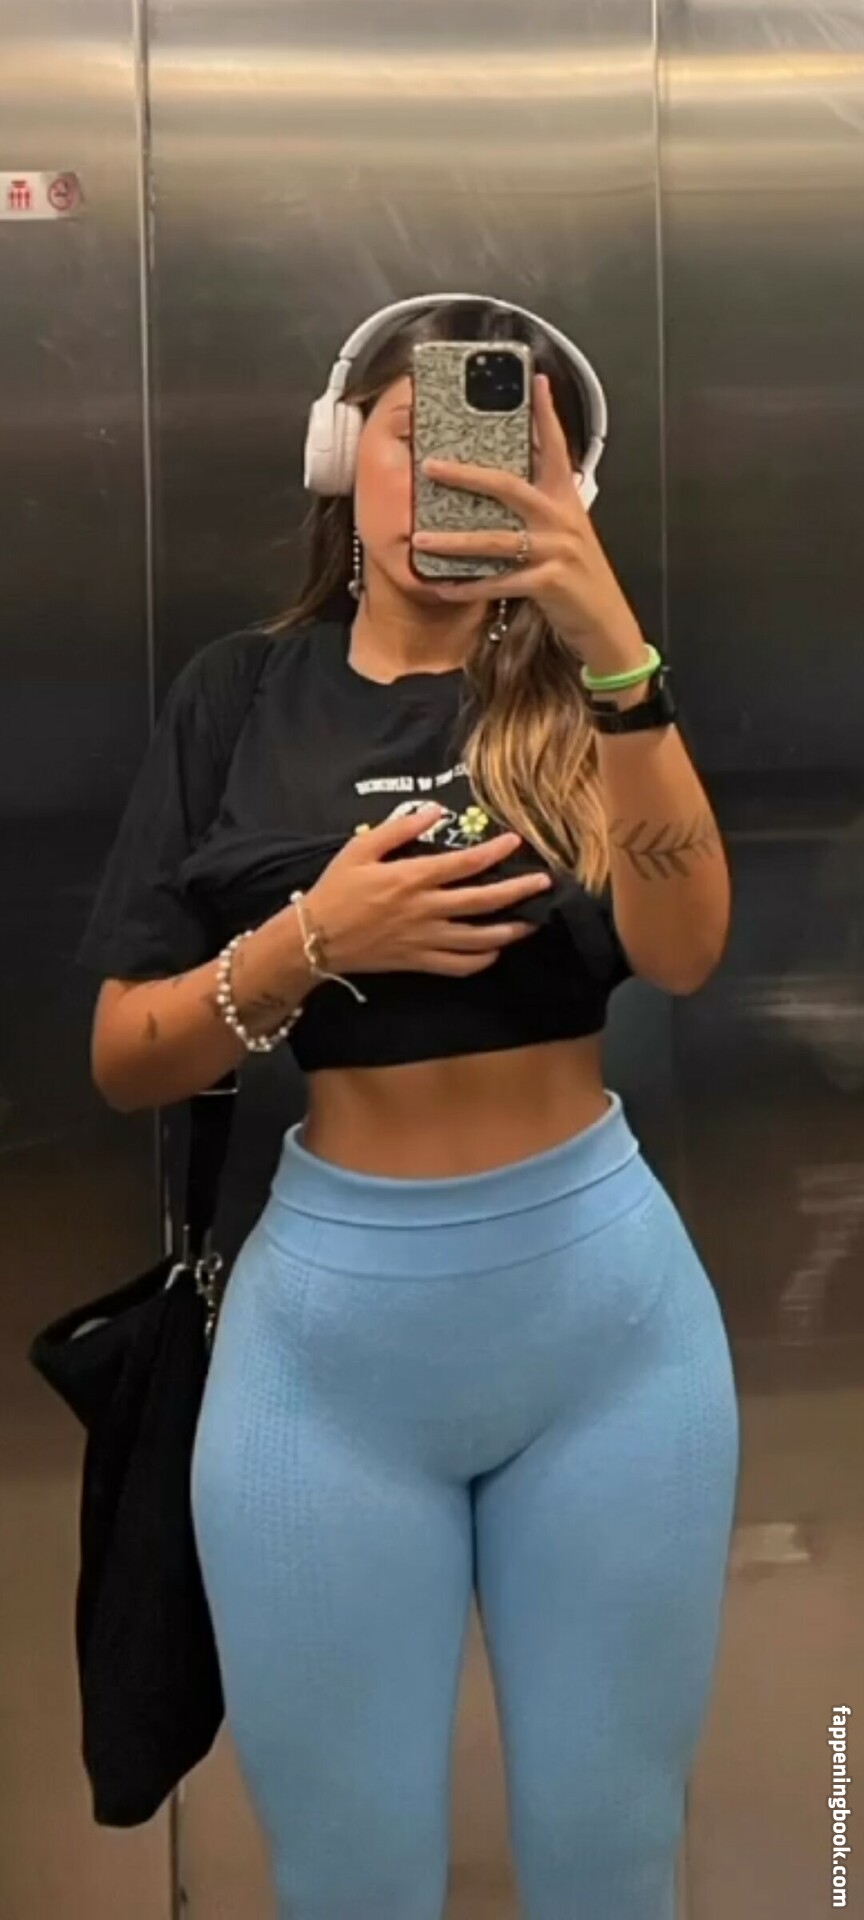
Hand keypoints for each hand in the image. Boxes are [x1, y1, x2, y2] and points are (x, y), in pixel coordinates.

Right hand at [305, 803, 553, 978]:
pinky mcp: (419, 962)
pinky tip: (495, 950)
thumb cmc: (336, 889)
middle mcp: (426, 910)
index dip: (495, 852)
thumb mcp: (361, 848)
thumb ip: (400, 829)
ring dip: (511, 930)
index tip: (516, 843)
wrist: (315, 939)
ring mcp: (425, 940)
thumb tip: (436, 812)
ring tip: (532, 921)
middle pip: (484, 902)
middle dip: (519, 891)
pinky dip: (483, 960)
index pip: (466, 864)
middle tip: (544, 883)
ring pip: (480, 939)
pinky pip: (460, 966)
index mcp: (412, 879)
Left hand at [411, 374, 647, 677]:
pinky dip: (467, 587)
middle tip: (430, 465)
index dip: (545, 413)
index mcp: (565, 499)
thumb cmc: (578, 577)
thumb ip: (540, 507)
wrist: (605, 624)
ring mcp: (556, 550)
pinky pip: (498, 583)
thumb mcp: (566, 533)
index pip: (555, 447)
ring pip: (495, 540)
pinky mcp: (548, 583)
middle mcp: (561, 519)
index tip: (535, 380)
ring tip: (418, 539)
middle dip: (466, 475)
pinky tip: (441, 587)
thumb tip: (500, 485)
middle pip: (509, 486)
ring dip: (453, 541)